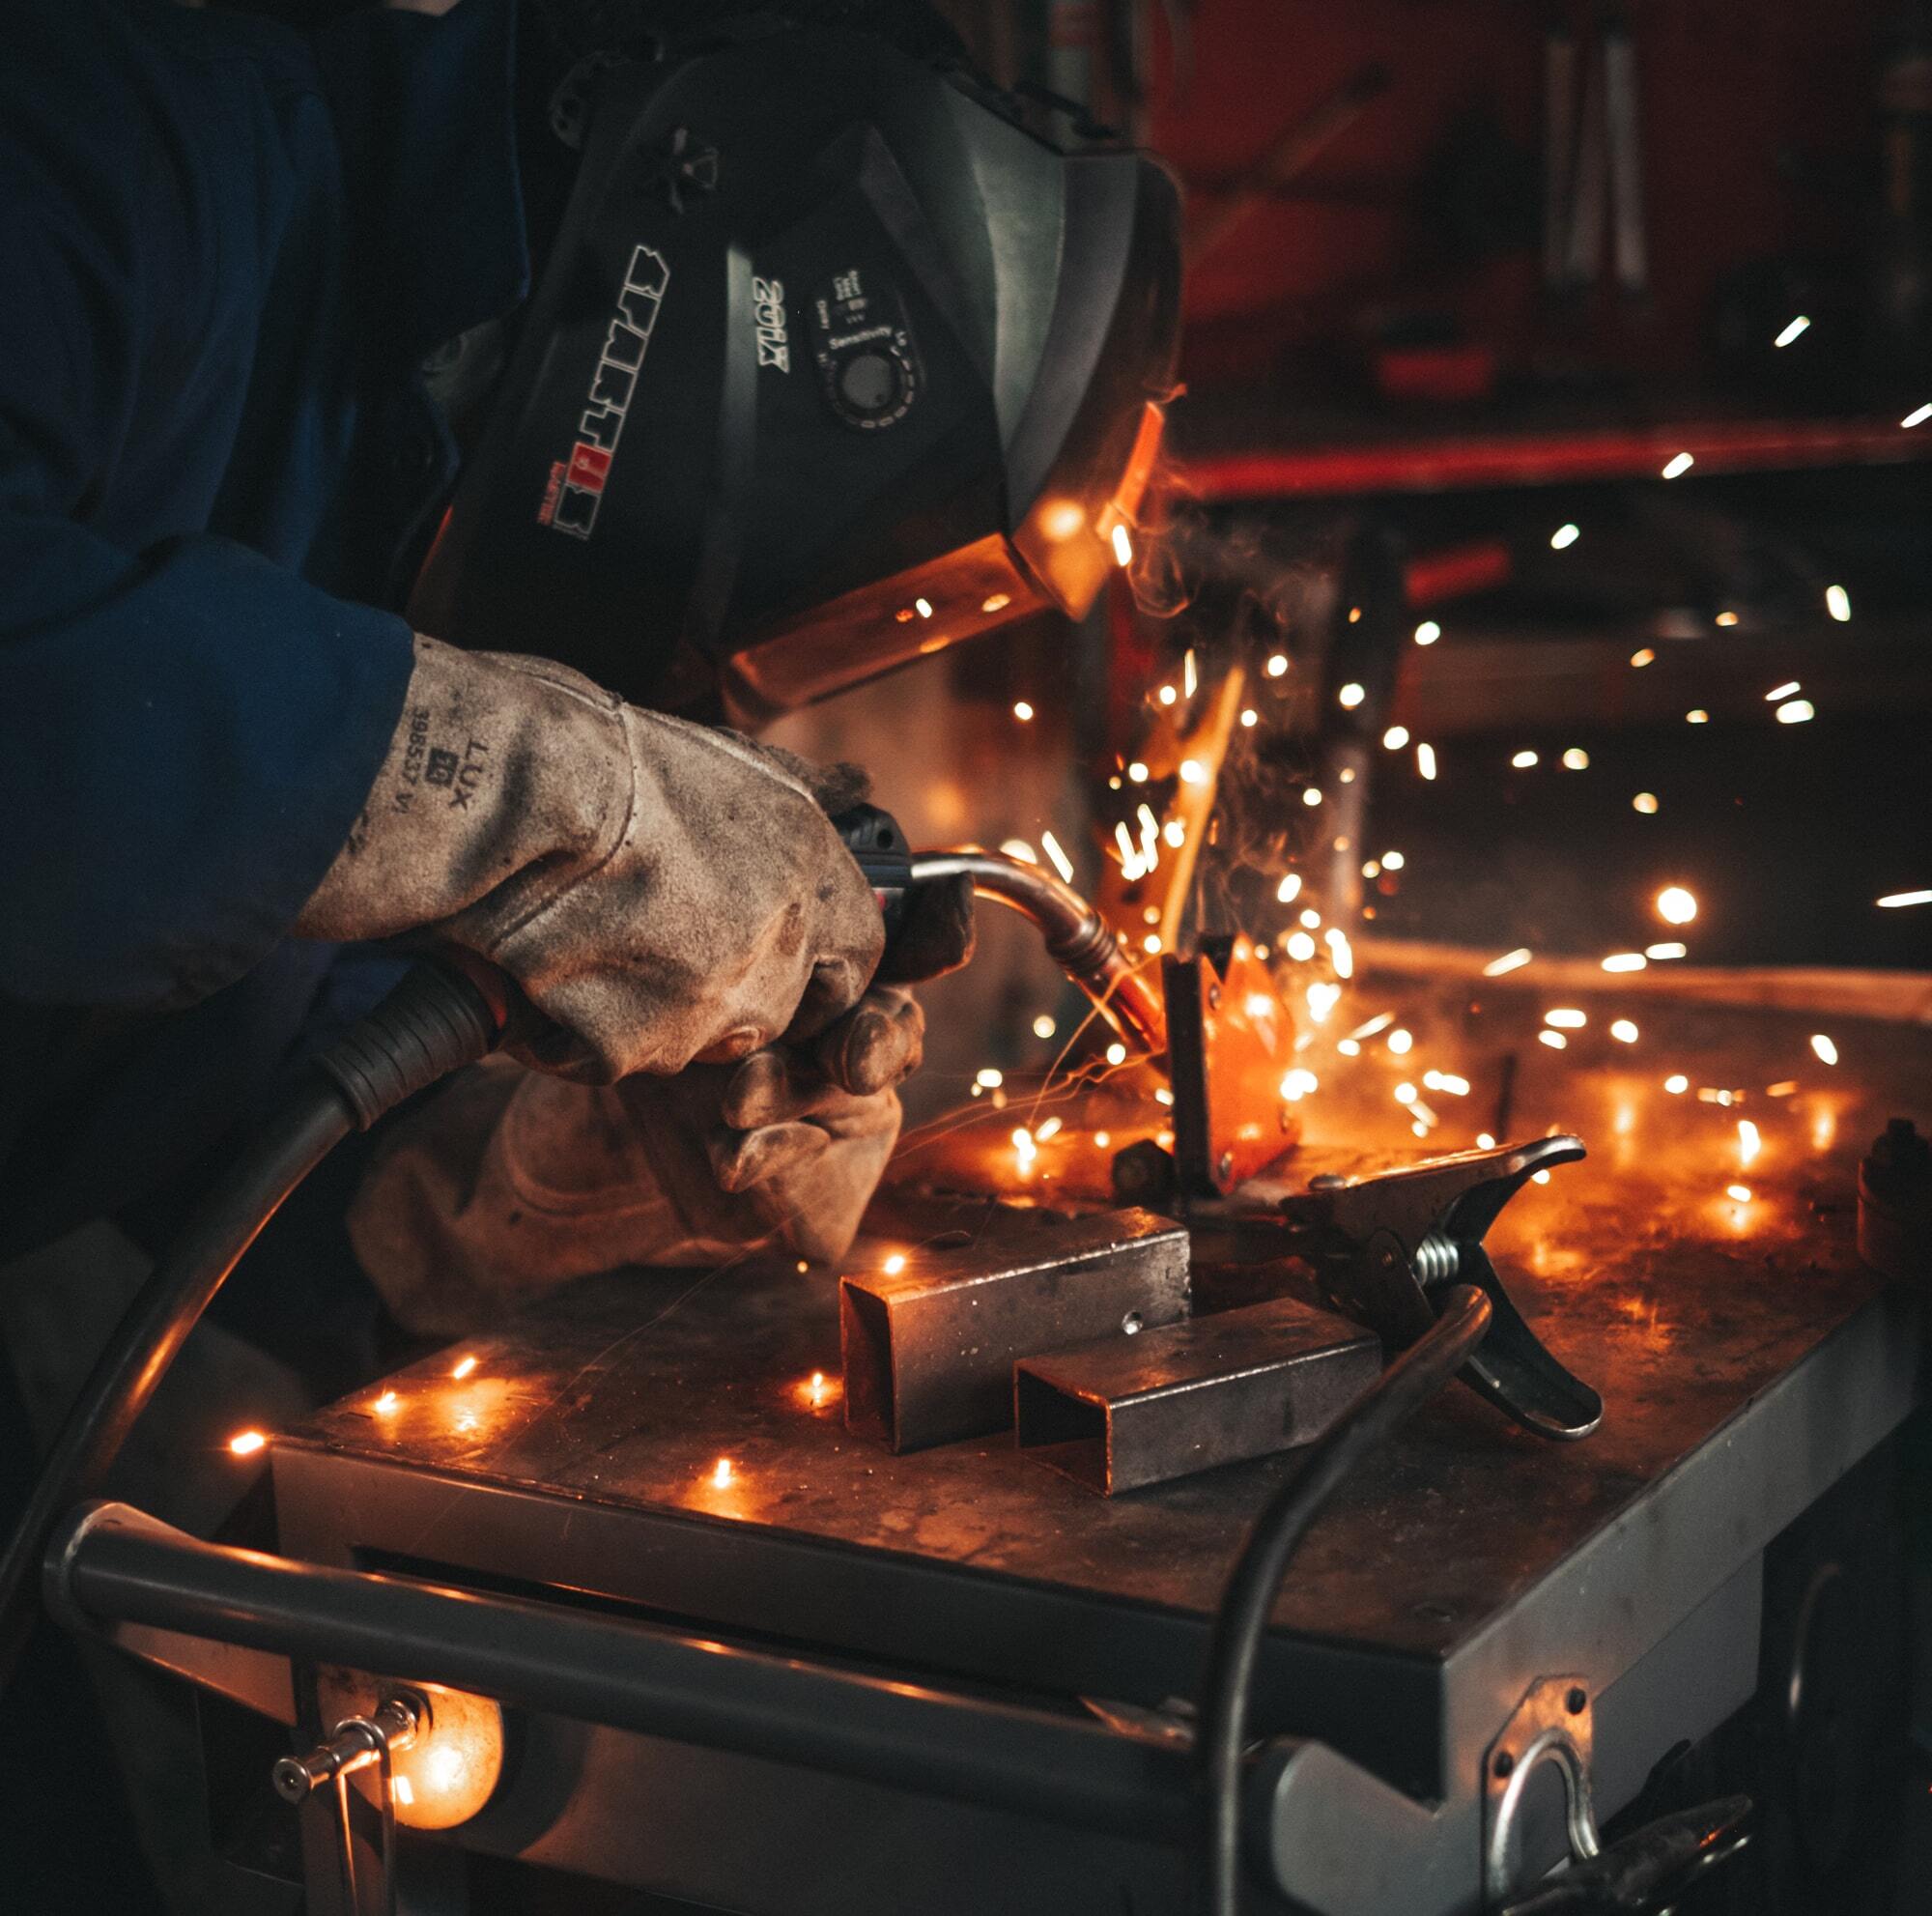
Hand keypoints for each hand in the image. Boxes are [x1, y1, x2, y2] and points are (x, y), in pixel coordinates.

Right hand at [297, 637, 883, 1081]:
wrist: (503, 793)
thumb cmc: (594, 751)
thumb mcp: (724, 751)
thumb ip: (798, 787)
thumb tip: (851, 786)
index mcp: (808, 867)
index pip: (860, 954)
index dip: (821, 962)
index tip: (784, 956)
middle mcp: (775, 943)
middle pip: (775, 1009)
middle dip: (726, 989)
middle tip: (655, 941)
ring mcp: (706, 1004)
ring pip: (694, 1039)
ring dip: (649, 1009)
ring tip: (588, 937)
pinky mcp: (630, 1049)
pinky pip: (611, 1058)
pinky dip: (577, 1030)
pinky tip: (545, 968)